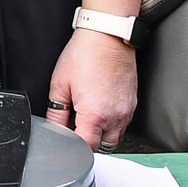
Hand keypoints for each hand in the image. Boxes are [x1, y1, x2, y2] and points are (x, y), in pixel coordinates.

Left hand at [46, 30, 137, 150]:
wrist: (108, 36)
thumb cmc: (85, 54)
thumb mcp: (60, 85)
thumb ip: (56, 113)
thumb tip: (55, 129)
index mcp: (95, 115)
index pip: (86, 149)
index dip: (74, 150)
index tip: (66, 144)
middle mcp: (115, 117)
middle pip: (102, 148)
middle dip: (88, 144)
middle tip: (75, 132)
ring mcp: (126, 111)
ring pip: (114, 138)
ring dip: (101, 136)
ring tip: (88, 120)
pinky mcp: (132, 103)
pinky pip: (123, 125)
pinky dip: (111, 125)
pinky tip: (100, 111)